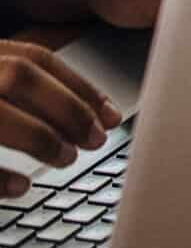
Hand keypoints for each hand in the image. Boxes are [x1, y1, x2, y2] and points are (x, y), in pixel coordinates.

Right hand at [0, 41, 119, 195]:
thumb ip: (21, 90)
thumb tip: (90, 119)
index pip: (37, 60)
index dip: (80, 87)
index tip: (112, 116)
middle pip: (20, 76)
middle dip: (68, 108)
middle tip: (97, 140)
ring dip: (40, 137)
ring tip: (68, 159)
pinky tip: (22, 188)